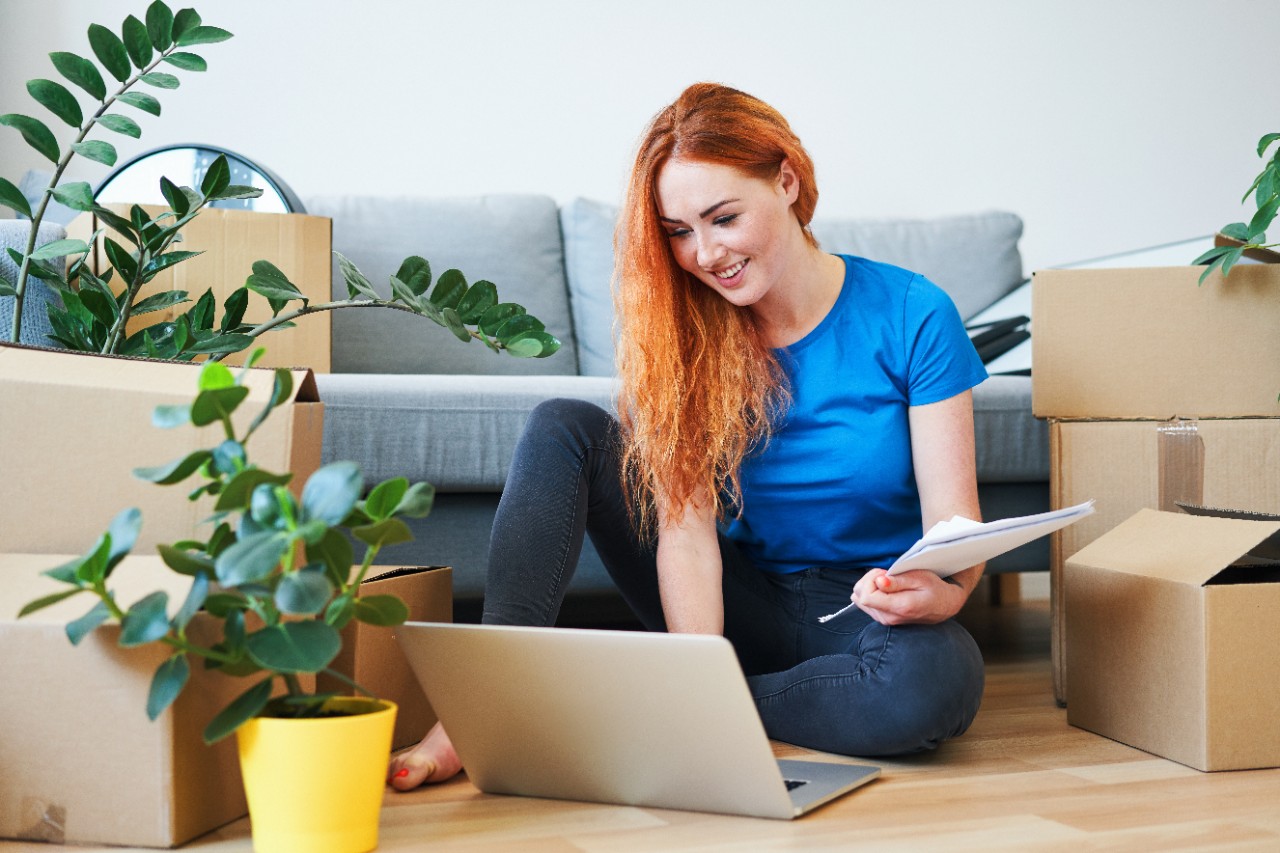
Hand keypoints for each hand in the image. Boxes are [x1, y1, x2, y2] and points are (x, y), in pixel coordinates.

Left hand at [850, 568, 966, 625]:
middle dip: (868, 579)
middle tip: (886, 574)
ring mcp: (884, 620)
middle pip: (860, 596)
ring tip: (888, 581)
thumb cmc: (934, 588)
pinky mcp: (882, 618)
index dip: (870, 579)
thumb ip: (898, 581)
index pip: (866, 597)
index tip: (884, 572)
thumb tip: (879, 582)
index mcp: (898, 608)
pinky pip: (864, 603)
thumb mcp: (920, 578)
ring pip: (859, 599)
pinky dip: (871, 591)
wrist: (943, 605)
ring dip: (869, 585)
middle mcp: (889, 618)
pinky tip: (884, 588)